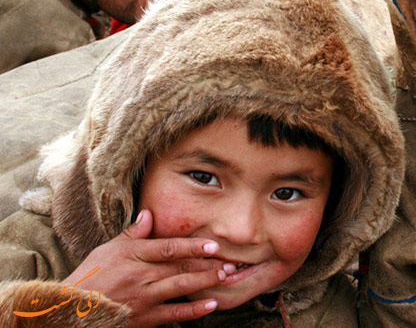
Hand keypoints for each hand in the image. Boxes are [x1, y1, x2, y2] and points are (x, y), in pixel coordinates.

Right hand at [62, 209, 234, 327]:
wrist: (71, 311)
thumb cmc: (90, 277)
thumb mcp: (108, 249)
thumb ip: (133, 233)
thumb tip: (150, 213)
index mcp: (132, 256)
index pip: (168, 248)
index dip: (193, 246)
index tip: (213, 244)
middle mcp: (140, 276)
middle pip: (180, 268)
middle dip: (207, 264)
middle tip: (230, 262)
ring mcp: (143, 299)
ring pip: (180, 288)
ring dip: (205, 282)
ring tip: (224, 277)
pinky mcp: (144, 319)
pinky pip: (173, 314)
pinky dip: (193, 310)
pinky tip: (211, 305)